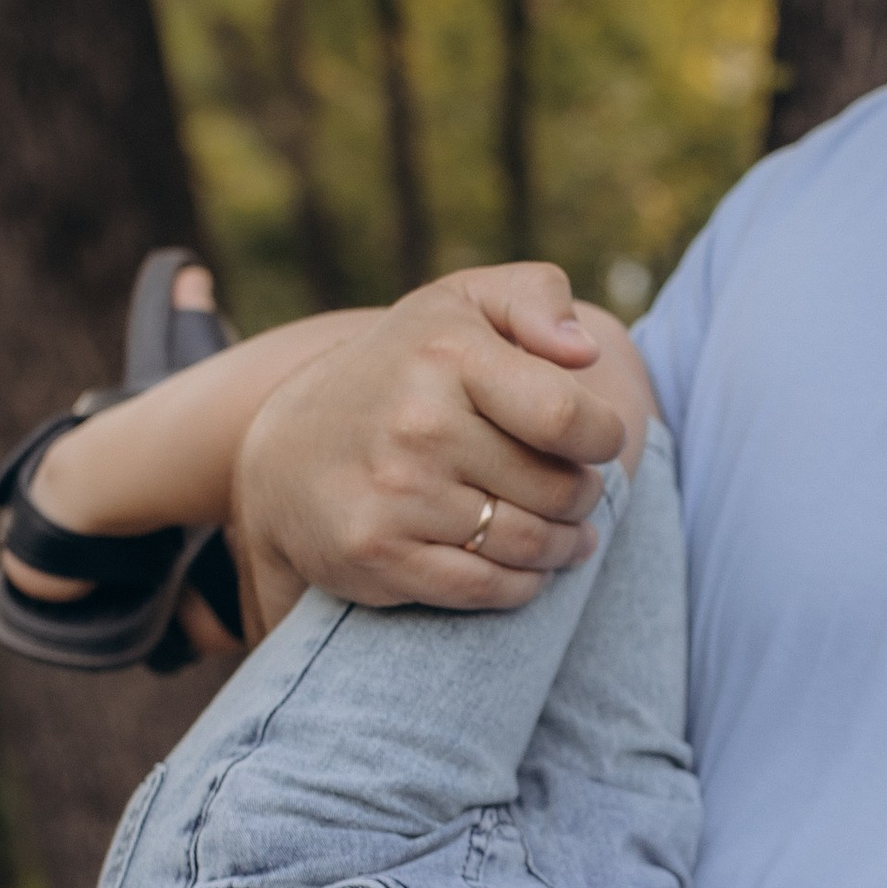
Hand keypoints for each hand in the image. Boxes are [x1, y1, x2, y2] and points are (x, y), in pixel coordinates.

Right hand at [236, 264, 637, 614]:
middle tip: (576, 492)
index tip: (596, 440)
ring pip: (530, 545)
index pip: (566, 417)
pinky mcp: (378, 556)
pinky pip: (488, 589)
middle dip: (583, 496)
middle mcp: (418, 425)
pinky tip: (526, 567)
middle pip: (557, 490)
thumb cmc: (401, 367)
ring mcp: (395, 495)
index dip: (603, 438)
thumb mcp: (461, 303)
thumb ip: (537, 298)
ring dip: (564, 546)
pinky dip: (523, 584)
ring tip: (567, 533)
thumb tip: (586, 352)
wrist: (283, 450)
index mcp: (447, 353)